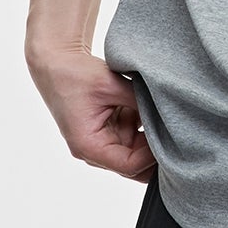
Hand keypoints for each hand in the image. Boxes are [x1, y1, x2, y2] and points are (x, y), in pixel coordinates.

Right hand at [27, 44, 157, 183]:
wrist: (56, 62)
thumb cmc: (76, 74)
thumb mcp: (112, 86)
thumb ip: (140, 103)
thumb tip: (169, 115)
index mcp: (88, 146)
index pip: (130, 165)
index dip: (153, 154)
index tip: (169, 134)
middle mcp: (92, 151)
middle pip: (133, 164)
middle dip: (152, 148)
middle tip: (171, 128)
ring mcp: (99, 143)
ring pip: (134, 151)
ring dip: (145, 134)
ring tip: (152, 110)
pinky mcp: (104, 132)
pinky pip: (129, 136)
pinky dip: (139, 123)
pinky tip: (140, 105)